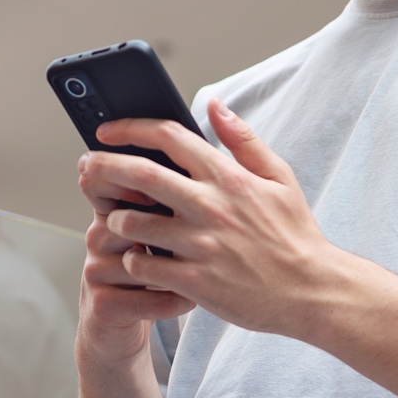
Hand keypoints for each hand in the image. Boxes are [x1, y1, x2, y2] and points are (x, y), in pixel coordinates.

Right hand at [75, 151, 194, 367]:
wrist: (119, 331)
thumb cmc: (148, 274)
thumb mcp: (151, 234)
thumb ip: (165, 196)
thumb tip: (190, 160)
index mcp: (113, 211)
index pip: (109, 179)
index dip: (132, 174)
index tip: (167, 177)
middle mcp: (98, 237)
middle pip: (122, 216)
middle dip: (158, 219)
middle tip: (193, 226)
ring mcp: (96, 272)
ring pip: (137, 259)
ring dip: (175, 267)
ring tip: (202, 269)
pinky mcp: (103, 306)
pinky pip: (144, 298)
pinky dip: (173, 300)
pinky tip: (190, 298)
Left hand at [79, 99, 336, 338]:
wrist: (312, 292)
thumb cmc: (295, 235)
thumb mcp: (279, 178)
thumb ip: (243, 140)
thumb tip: (216, 105)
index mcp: (227, 176)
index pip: (168, 136)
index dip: (130, 128)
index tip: (107, 130)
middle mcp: (210, 206)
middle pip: (138, 173)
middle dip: (101, 165)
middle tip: (85, 167)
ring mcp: (200, 244)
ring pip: (132, 222)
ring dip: (116, 219)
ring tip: (116, 220)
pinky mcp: (194, 281)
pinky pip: (142, 265)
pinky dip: (132, 261)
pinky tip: (137, 259)